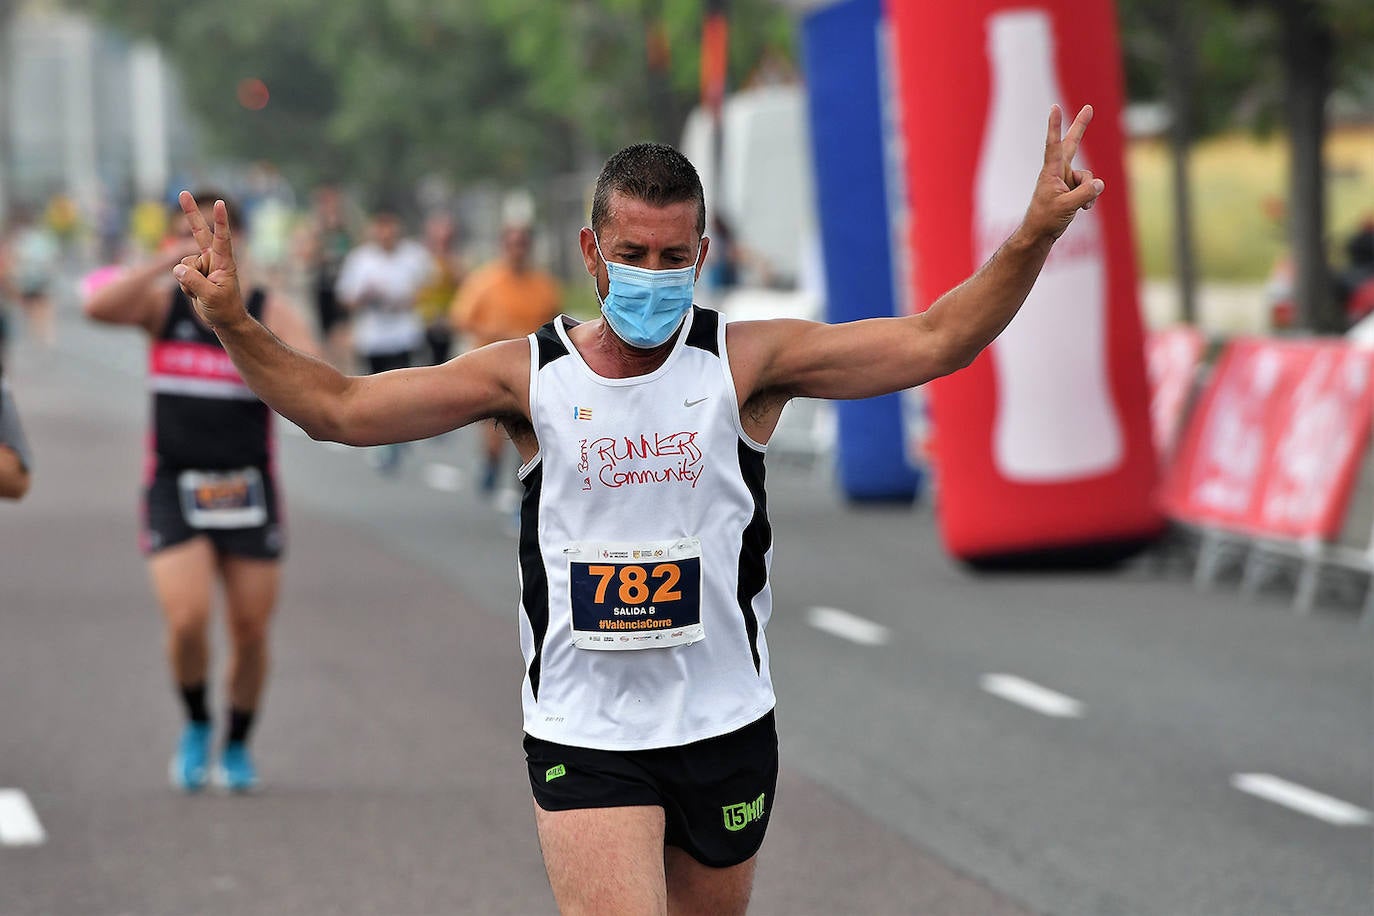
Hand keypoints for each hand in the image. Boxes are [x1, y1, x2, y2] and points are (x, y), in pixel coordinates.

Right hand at [171, 191, 245, 330]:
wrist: (224, 320)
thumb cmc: (224, 308)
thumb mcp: (210, 296)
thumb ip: (194, 281)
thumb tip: (177, 268)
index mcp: (224, 262)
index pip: (222, 238)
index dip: (220, 221)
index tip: (220, 203)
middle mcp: (213, 259)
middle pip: (199, 232)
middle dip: (190, 213)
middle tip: (184, 193)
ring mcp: (203, 265)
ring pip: (183, 264)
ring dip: (188, 281)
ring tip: (202, 292)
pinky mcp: (194, 272)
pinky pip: (180, 274)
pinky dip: (185, 286)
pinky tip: (196, 293)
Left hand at [1022, 105, 1104, 241]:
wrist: (1040, 232)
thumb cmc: (1046, 218)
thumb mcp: (1067, 206)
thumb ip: (1085, 194)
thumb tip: (1099, 184)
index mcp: (1051, 171)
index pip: (1054, 144)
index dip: (1055, 126)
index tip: (1055, 107)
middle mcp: (1059, 171)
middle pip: (1072, 144)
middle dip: (1081, 126)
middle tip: (1088, 107)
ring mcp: (1066, 179)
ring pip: (1088, 177)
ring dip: (1088, 191)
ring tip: (1079, 205)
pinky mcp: (1072, 188)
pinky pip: (1089, 188)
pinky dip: (1090, 198)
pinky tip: (1083, 209)